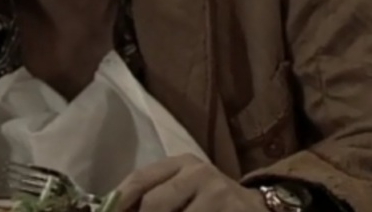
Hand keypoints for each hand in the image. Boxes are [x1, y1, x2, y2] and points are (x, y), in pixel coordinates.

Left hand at [113, 154, 266, 211]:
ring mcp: (217, 194)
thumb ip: (152, 198)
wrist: (260, 209)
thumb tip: (111, 208)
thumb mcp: (183, 191)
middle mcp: (199, 172)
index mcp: (182, 163)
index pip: (140, 179)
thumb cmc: (211, 203)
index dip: (118, 202)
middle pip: (153, 204)